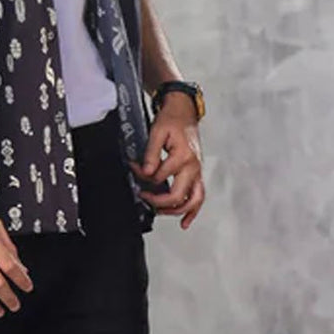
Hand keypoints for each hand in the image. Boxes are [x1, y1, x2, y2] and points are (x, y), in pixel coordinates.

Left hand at [130, 99, 205, 229]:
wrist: (184, 111)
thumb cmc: (172, 119)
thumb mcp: (157, 132)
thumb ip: (150, 154)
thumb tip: (145, 172)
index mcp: (182, 156)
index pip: (158, 176)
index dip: (142, 175)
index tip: (134, 168)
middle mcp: (193, 167)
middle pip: (177, 195)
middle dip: (157, 200)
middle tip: (143, 196)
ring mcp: (197, 172)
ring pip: (192, 200)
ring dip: (176, 211)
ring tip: (160, 213)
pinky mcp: (198, 173)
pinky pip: (199, 196)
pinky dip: (193, 211)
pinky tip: (184, 222)